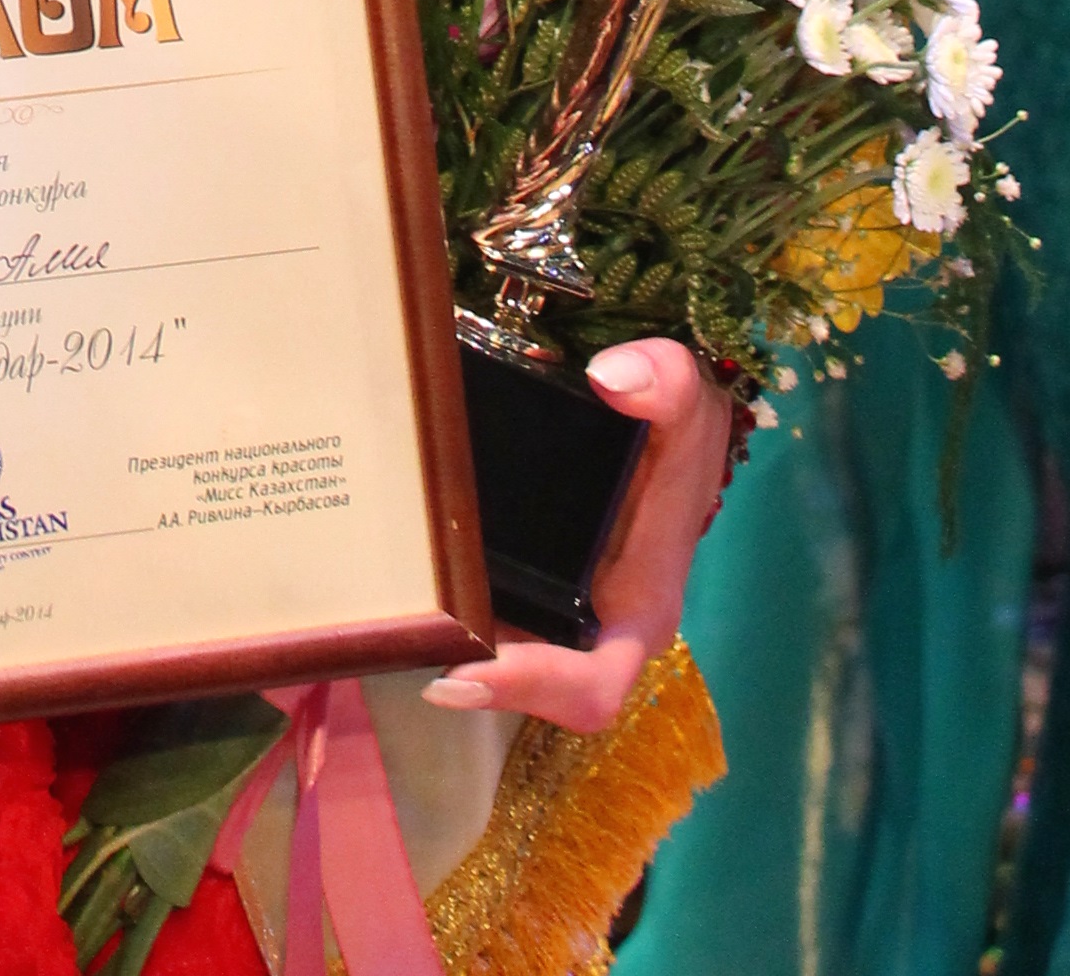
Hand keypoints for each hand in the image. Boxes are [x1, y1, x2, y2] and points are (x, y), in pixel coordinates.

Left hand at [425, 335, 733, 733]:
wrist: (664, 420)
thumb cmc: (677, 427)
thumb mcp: (686, 401)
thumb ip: (667, 384)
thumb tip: (614, 379)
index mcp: (637, 609)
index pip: (593, 686)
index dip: (532, 689)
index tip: (461, 675)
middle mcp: (595, 626)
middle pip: (528, 682)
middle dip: (466, 669)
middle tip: (401, 638)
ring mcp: (559, 609)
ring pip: (497, 649)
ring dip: (447, 639)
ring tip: (384, 612)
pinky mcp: (530, 581)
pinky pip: (484, 608)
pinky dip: (446, 601)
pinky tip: (398, 568)